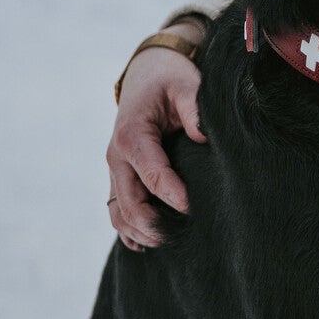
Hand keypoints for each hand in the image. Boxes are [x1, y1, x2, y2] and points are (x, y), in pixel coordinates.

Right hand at [105, 25, 206, 249]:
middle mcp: (116, 156)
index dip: (173, 197)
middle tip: (185, 237)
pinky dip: (129, 231)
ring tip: (170, 244)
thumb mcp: (185, 85)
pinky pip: (116, 211)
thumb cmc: (170, 80)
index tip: (195, 210)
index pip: (151, 176)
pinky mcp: (119, 177)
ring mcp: (115, 170)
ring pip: (119, 213)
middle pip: (130, 204)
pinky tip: (147, 245)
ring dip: (140, 232)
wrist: (148, 74)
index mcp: (132, 135)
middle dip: (155, 225)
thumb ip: (194, 109)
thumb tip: (204, 135)